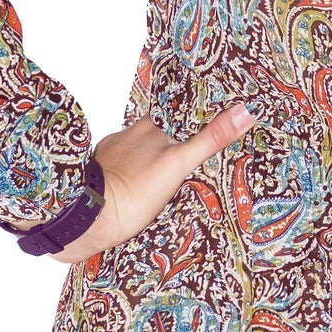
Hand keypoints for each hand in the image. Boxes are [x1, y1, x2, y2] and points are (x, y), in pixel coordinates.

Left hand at [49, 105, 256, 263]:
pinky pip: (121, 176)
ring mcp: (110, 158)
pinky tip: (140, 198)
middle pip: (158, 139)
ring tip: (166, 185)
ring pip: (138, 158)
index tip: (206, 136)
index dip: (192, 127)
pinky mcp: (99, 179)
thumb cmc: (132, 192)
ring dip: (150, 168)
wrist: (86, 220)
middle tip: (188, 166)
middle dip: (170, 150)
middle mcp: (126, 137)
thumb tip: (246, 110)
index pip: (177, 120)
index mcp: (147, 127)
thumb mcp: (178, 164)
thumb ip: (210, 138)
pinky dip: (131, 183)